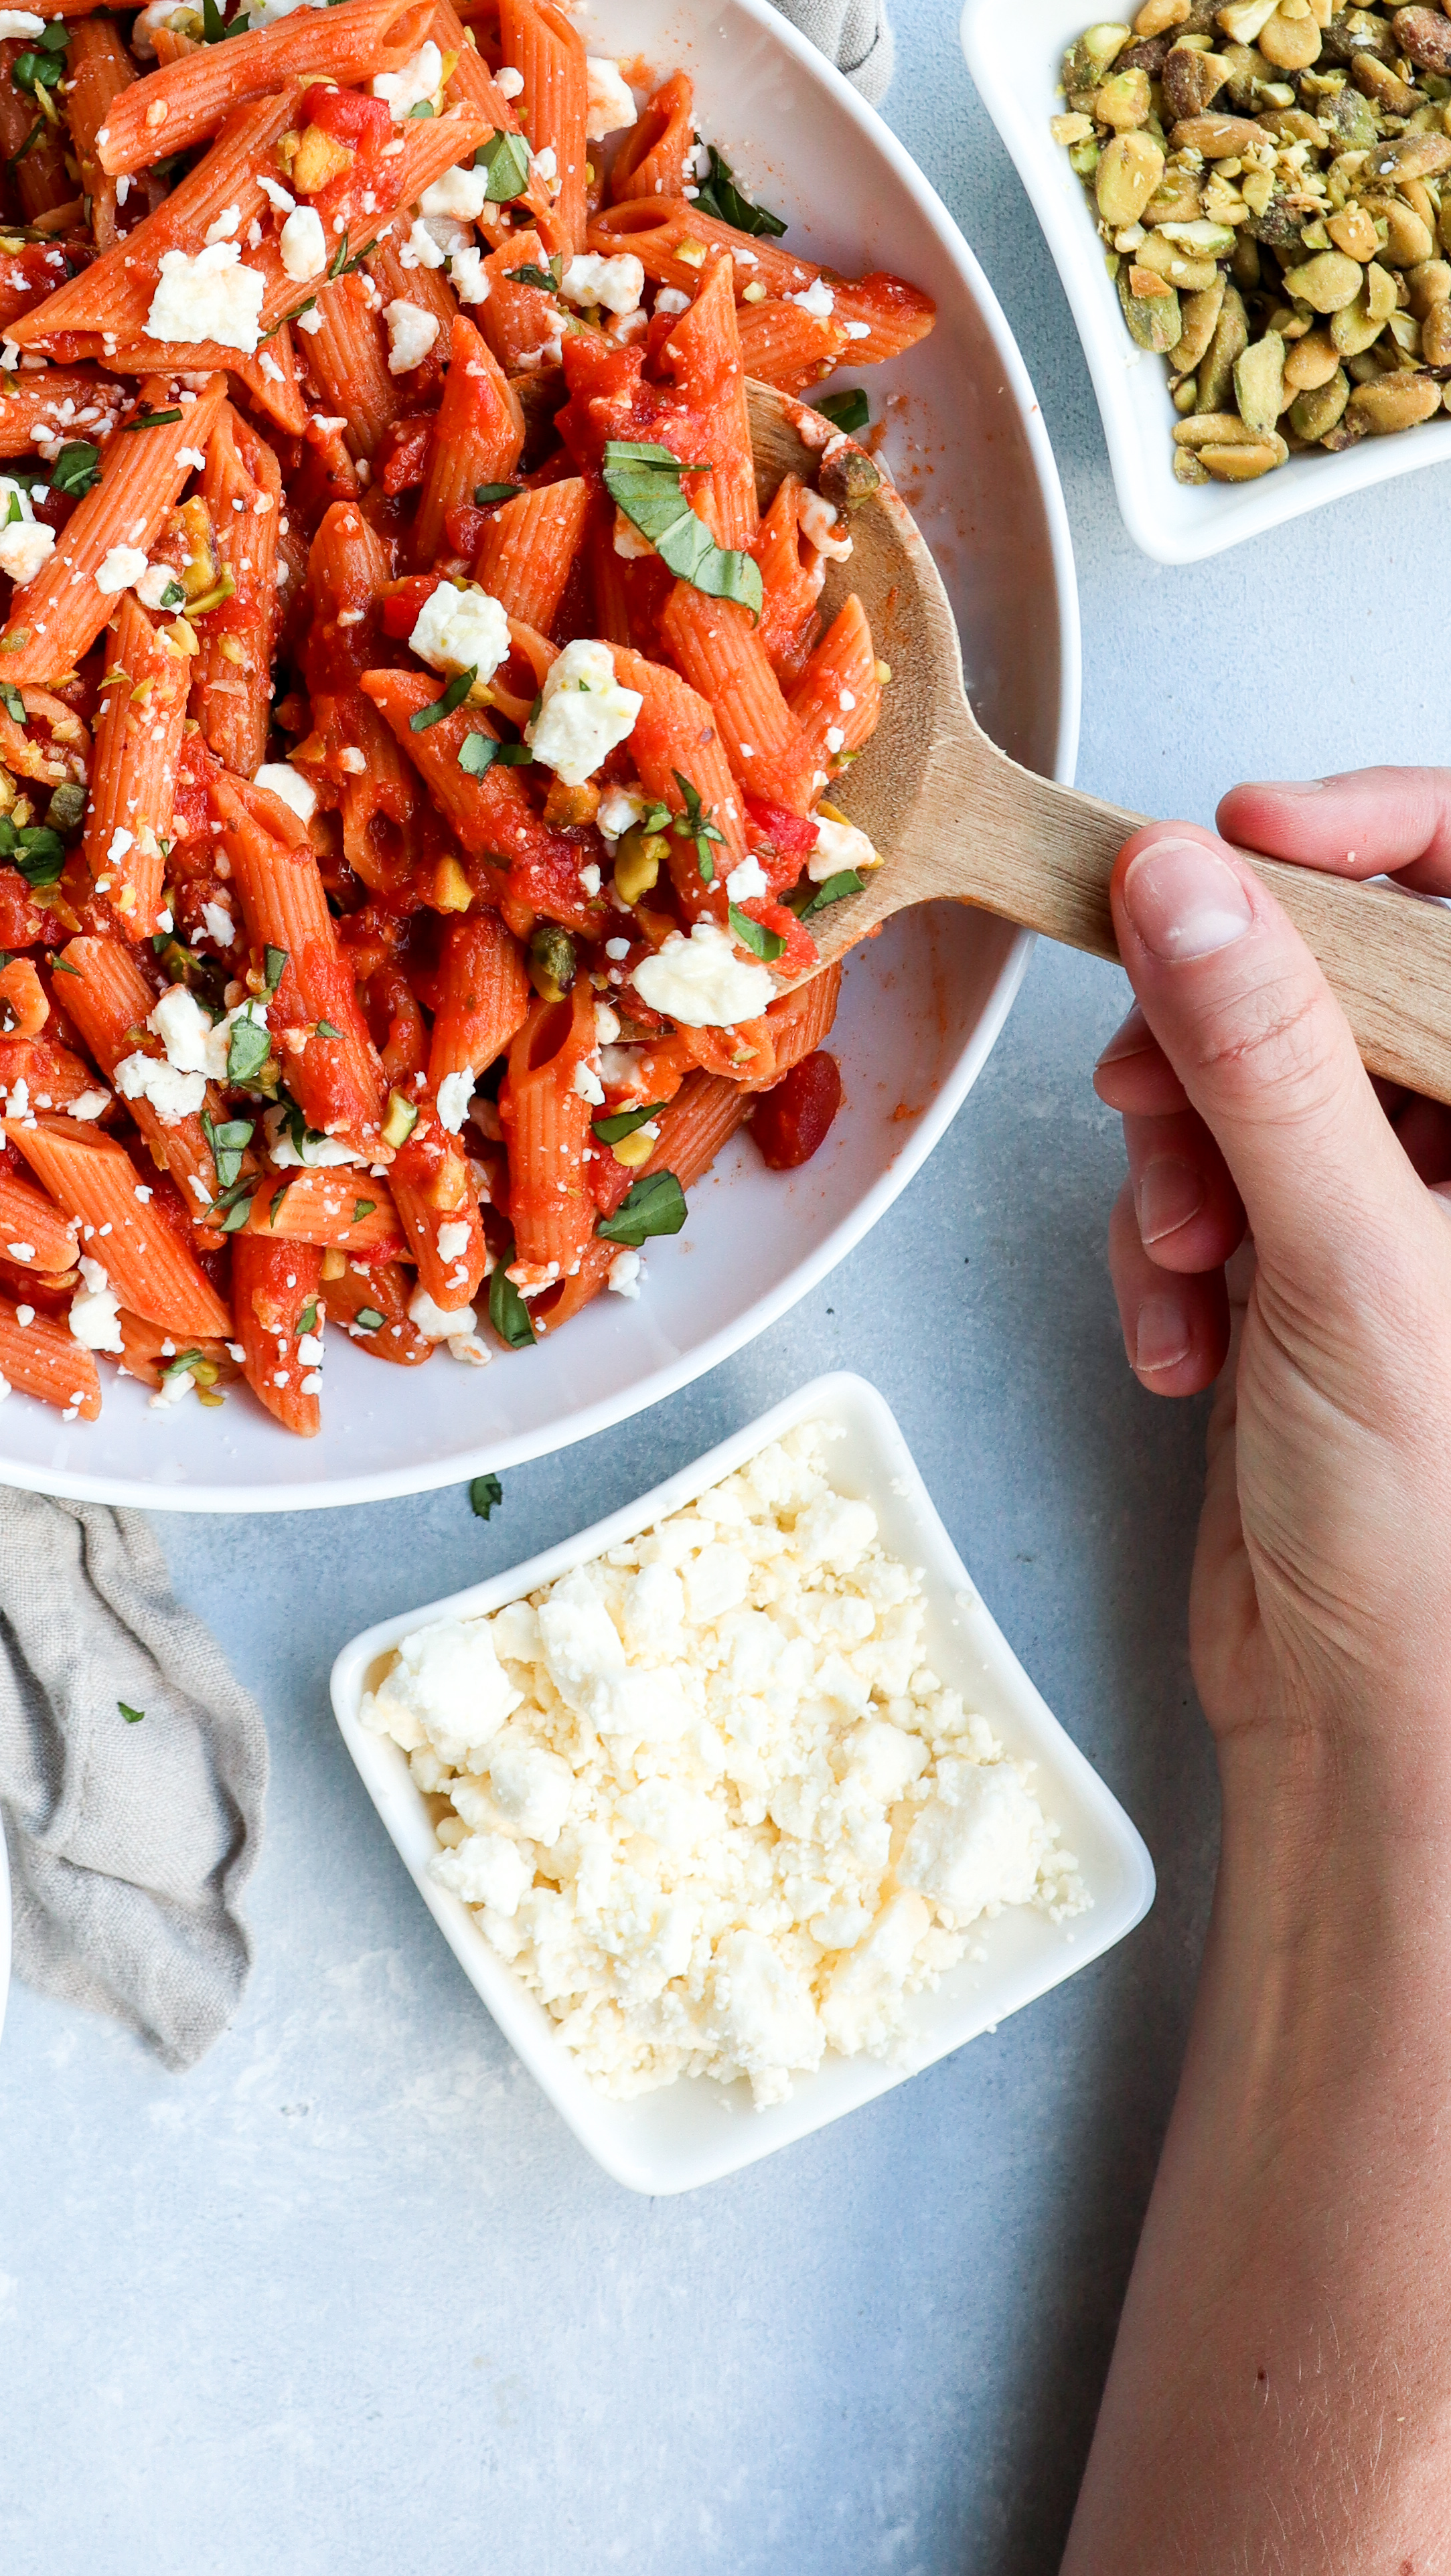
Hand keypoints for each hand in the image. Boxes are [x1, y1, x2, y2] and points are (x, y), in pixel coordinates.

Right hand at [1095, 775, 1450, 1778]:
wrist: (1382, 1740)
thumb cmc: (1441, 1544)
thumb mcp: (1351, 1267)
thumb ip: (1267, 1060)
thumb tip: (1190, 879)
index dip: (1373, 835)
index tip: (1241, 841)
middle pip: (1344, 968)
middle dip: (1225, 1028)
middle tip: (1153, 1081)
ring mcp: (1408, 1206)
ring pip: (1254, 1066)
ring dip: (1182, 1151)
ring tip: (1180, 1253)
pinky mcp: (1314, 1266)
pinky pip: (1210, 1171)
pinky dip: (1169, 1241)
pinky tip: (1177, 1331)